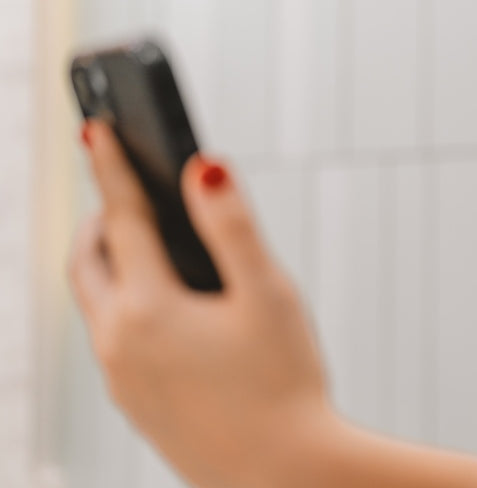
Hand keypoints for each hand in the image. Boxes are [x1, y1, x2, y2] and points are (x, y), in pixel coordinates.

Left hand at [68, 121, 333, 487]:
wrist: (284, 476)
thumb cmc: (285, 385)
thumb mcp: (269, 294)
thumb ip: (232, 226)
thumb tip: (201, 168)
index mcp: (149, 309)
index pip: (123, 218)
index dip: (112, 166)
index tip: (96, 127)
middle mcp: (118, 344)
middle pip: (87, 262)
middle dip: (100, 218)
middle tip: (123, 189)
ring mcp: (121, 379)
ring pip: (95, 303)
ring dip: (109, 262)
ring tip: (143, 241)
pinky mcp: (135, 404)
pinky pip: (111, 338)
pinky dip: (123, 303)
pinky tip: (164, 307)